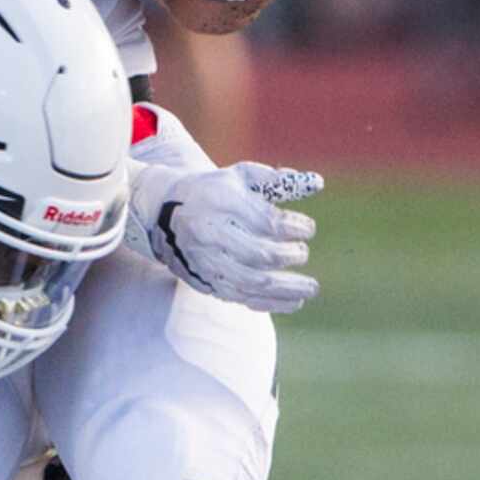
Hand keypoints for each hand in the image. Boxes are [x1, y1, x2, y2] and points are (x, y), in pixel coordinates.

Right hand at [135, 161, 322, 313]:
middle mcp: (210, 233)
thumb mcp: (240, 176)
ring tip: (311, 288)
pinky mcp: (205, 281)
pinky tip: (294, 301)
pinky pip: (241, 297)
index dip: (292, 228)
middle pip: (257, 254)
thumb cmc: (213, 191)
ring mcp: (206, 261)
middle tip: (302, 253)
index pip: (264, 221)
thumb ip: (277, 180)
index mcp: (221, 202)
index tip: (308, 229)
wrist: (163, 213)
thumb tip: (316, 183)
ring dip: (286, 288)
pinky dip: (270, 303)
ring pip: (251, 282)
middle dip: (288, 257)